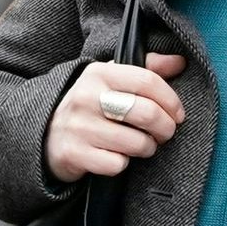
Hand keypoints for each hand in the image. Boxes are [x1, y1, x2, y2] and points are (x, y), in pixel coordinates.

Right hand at [44, 53, 186, 184]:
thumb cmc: (90, 105)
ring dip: (147, 148)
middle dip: (165, 127)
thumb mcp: (111, 79)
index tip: (178, 113)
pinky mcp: (74, 153)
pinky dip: (123, 164)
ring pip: (135, 143)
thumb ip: (147, 68)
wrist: (47, 133)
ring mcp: (78, 126)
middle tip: (166, 132)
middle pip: (146, 113)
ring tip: (143, 145)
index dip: (171, 100)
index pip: (147, 80)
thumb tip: (180, 61)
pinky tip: (117, 156)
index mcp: (99, 73)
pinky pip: (116, 164)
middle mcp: (86, 97)